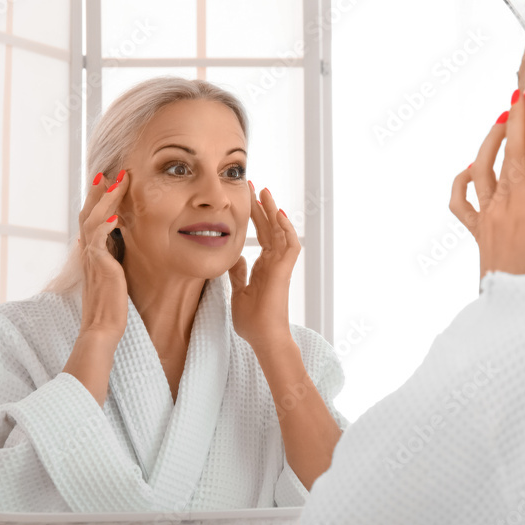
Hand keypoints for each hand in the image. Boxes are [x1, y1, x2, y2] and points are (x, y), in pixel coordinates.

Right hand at [77, 169, 130, 340]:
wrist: (102, 326)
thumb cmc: (111, 306)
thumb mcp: (113, 276)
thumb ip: (113, 259)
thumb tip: (120, 246)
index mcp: (91, 254)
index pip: (92, 220)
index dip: (98, 201)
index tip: (107, 183)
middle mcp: (88, 252)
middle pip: (88, 213)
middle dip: (97, 191)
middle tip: (107, 172)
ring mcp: (91, 257)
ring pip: (93, 219)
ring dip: (105, 198)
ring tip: (115, 181)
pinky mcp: (98, 265)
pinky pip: (99, 237)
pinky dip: (106, 222)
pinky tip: (116, 212)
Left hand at [228, 181, 300, 349]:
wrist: (263, 338)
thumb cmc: (252, 321)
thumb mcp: (238, 292)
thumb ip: (239, 274)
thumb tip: (235, 258)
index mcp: (263, 266)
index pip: (260, 235)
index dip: (254, 217)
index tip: (245, 199)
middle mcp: (274, 262)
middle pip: (269, 228)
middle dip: (261, 206)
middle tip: (253, 186)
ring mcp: (280, 266)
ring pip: (280, 231)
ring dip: (273, 211)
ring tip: (264, 192)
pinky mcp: (284, 271)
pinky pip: (289, 245)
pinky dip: (285, 229)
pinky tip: (277, 213)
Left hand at [449, 89, 524, 280]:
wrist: (514, 314)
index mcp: (522, 208)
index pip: (518, 156)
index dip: (520, 124)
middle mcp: (499, 209)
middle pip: (499, 157)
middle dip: (507, 125)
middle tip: (519, 99)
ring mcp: (485, 220)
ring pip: (478, 172)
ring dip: (487, 145)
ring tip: (500, 122)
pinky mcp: (478, 232)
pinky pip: (460, 203)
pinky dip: (462, 182)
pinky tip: (471, 170)